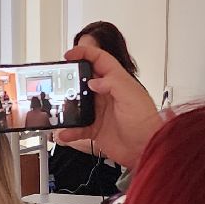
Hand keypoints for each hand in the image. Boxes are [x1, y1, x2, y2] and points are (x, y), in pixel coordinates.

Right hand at [54, 42, 161, 169]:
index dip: (85, 53)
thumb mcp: (131, 96)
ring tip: (58, 108)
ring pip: (78, 104)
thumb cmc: (145, 122)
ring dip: (67, 106)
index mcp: (117, 82)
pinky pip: (78, 127)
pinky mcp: (96, 128)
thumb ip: (113, 83)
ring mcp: (100, 112)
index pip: (100, 60)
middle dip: (70, 79)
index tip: (69, 55)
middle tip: (59, 81)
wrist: (145, 149)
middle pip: (84, 80)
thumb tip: (93, 81)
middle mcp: (107, 95)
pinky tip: (66, 132)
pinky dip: (70, 130)